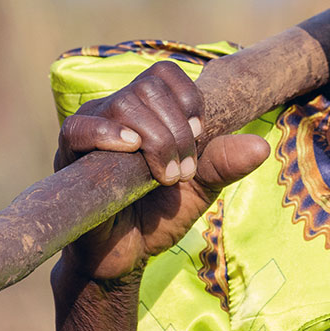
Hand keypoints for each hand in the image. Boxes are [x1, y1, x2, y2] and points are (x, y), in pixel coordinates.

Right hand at [54, 60, 268, 283]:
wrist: (125, 256)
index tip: (199, 136)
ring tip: (164, 178)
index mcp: (146, 111)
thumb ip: (225, 163)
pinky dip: (106, 134)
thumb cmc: (159, 216)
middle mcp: (116, 113)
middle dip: (176, 130)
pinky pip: (79, 128)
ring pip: (122, 105)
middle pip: (148, 88)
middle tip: (182, 172)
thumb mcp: (200, 187)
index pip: (165, 74)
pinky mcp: (68, 155)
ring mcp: (90, 130)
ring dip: (154, 139)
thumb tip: (261, 147)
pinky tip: (129, 149)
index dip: (188, 99)